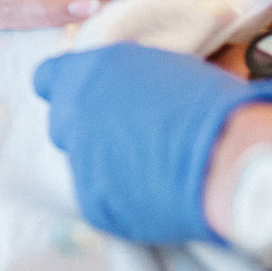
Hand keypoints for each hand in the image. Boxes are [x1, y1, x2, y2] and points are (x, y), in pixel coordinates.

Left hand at [33, 43, 271, 243]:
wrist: (224, 157)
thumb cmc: (209, 103)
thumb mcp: (163, 69)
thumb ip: (129, 80)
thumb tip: (127, 88)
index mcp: (89, 71)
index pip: (47, 78)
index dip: (66, 88)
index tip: (87, 98)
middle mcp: (74, 113)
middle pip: (62, 124)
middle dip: (86, 129)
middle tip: (126, 136)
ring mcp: (79, 159)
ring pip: (82, 163)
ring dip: (105, 164)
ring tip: (150, 167)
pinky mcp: (92, 201)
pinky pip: (100, 197)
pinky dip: (120, 197)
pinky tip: (154, 191)